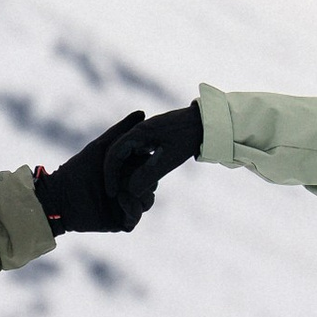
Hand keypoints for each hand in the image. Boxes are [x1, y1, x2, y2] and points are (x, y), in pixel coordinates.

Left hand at [33, 111, 147, 232]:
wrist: (61, 195)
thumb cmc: (79, 168)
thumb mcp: (103, 146)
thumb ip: (122, 131)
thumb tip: (142, 113)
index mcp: (127, 172)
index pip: (149, 167)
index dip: (149, 162)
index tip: (146, 155)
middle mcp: (128, 188)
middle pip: (151, 185)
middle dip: (145, 179)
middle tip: (130, 174)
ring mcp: (124, 206)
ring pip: (146, 202)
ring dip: (138, 194)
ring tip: (123, 188)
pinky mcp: (119, 222)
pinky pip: (134, 218)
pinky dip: (131, 209)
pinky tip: (120, 198)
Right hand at [105, 103, 200, 221]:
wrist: (207, 122)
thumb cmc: (189, 138)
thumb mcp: (170, 158)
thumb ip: (149, 174)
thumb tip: (130, 191)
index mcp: (138, 132)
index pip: (113, 154)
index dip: (110, 174)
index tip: (112, 193)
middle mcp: (138, 131)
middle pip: (116, 154)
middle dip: (114, 174)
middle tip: (115, 194)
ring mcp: (145, 134)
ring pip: (127, 155)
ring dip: (124, 171)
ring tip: (126, 190)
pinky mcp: (153, 138)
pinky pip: (137, 154)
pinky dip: (135, 167)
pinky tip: (140, 180)